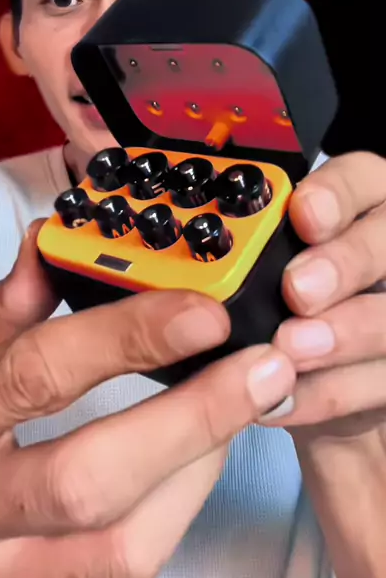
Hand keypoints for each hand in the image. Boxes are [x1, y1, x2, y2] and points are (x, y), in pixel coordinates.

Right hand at [0, 223, 294, 577]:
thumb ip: (6, 308)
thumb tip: (55, 241)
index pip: (38, 374)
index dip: (127, 339)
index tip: (205, 311)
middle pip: (87, 479)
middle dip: (191, 422)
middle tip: (264, 371)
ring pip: (119, 548)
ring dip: (198, 474)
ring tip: (241, 413)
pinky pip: (122, 577)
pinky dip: (176, 516)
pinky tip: (198, 464)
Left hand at [267, 151, 385, 441]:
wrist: (322, 383)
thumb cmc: (290, 307)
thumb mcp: (270, 269)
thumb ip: (257, 254)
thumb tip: (208, 263)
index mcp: (360, 207)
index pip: (362, 179)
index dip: (338, 193)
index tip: (303, 213)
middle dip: (344, 263)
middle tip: (298, 290)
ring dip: (339, 335)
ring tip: (289, 349)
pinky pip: (379, 382)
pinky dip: (328, 393)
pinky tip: (284, 398)